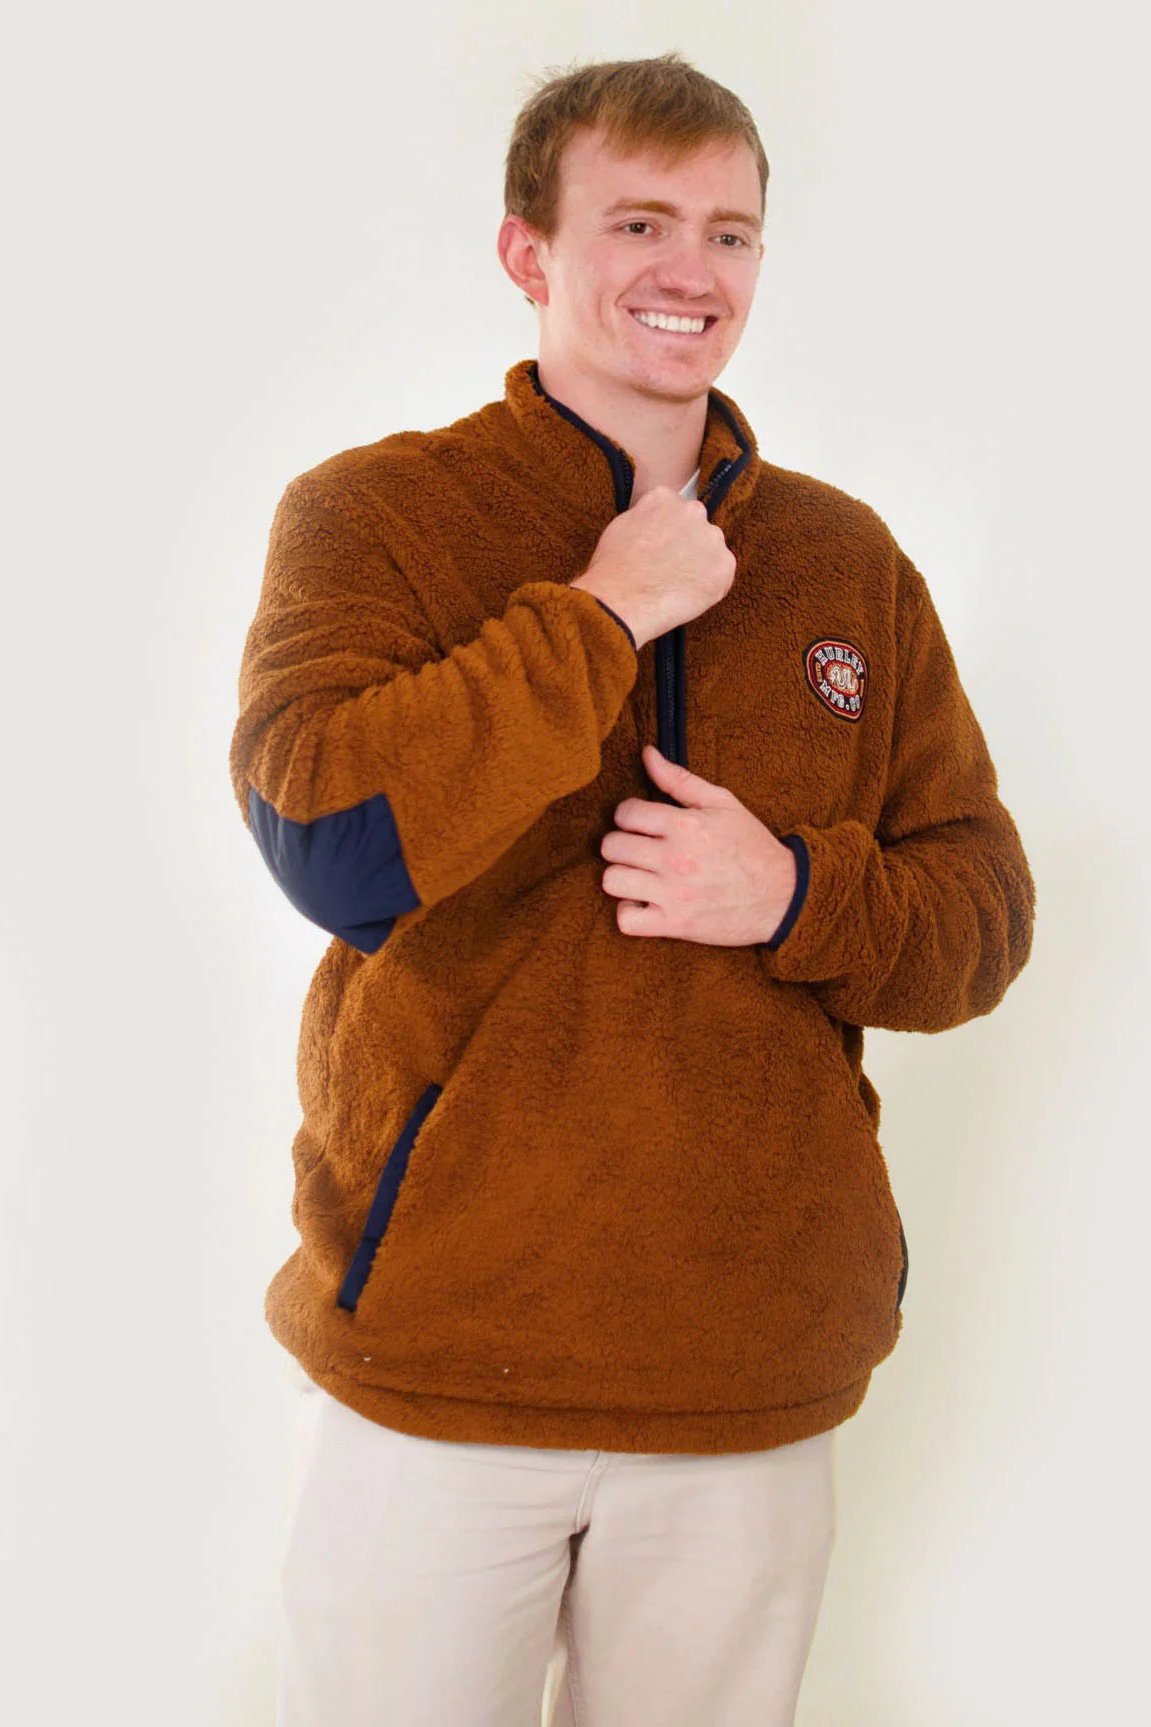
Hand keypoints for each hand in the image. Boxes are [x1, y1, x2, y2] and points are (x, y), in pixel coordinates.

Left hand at [599, 745, 797, 946]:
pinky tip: (644, 902)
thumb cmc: (752, 846)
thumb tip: (647, 753)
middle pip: (611, 846)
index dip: (628, 815)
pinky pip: (626, 920)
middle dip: (621, 844)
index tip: (641, 823)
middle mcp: (675, 858)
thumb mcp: (723, 803)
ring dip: (621, 877)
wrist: (782, 896)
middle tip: (639, 849)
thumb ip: (679, 779)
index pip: (625, 813)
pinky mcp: (675, 925)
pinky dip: (629, 912)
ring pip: (611, 880)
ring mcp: (673, 894)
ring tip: (639, 875)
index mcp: (686, 825)